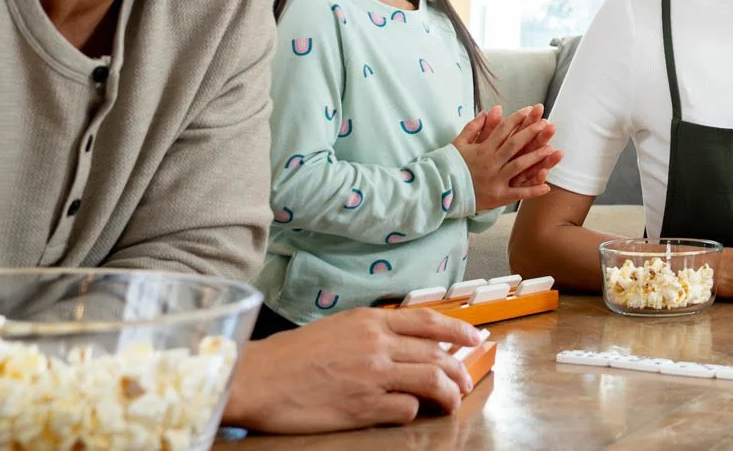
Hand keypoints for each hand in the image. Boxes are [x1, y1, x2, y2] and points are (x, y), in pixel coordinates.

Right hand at [223, 307, 485, 432]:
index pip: (429, 321)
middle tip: (466, 381)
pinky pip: (406, 408)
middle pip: (438, 354)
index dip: (459, 331)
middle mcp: (377, 344)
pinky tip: (406, 412)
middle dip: (459, 370)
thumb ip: (371, 332)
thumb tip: (404, 343)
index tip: (477, 338)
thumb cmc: (289, 356)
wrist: (256, 378)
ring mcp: (373, 375)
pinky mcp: (364, 406)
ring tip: (451, 402)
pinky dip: (413, 411)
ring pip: (433, 381)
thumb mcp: (336, 328)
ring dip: (449, 394)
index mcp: (370, 321)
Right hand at [453, 105, 559, 211]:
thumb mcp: (458, 144)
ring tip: (551, 149)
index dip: (517, 119)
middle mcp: (491, 163)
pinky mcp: (498, 196)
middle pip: (514, 145)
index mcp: (483, 149)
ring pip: (519, 166)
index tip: (530, 111)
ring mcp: (495, 180)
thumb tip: (490, 111)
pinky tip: (547, 186)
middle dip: (531, 133)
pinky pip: (518, 193)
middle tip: (546, 124)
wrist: (440, 191)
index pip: (503, 130)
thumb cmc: (450, 166)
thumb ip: (474, 127)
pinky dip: (533, 191)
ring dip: (536, 157)